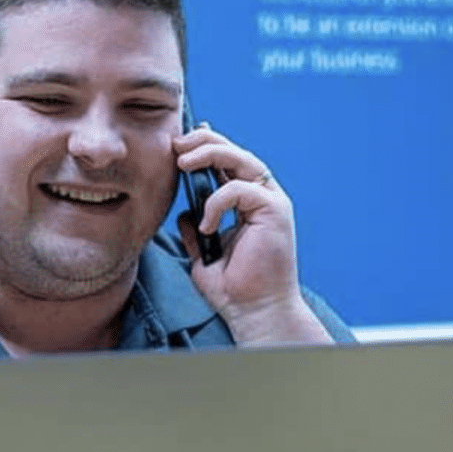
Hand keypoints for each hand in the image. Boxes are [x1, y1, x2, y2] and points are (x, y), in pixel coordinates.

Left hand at [173, 124, 329, 345]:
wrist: (252, 310)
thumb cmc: (232, 286)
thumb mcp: (202, 252)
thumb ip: (195, 227)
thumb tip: (183, 212)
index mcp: (246, 202)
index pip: (227, 162)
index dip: (205, 145)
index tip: (178, 143)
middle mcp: (262, 196)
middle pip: (236, 152)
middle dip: (204, 141)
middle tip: (176, 144)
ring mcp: (271, 201)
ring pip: (242, 159)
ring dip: (208, 154)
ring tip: (182, 163)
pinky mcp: (276, 211)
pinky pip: (239, 189)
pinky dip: (216, 202)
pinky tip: (206, 226)